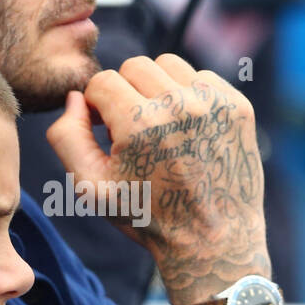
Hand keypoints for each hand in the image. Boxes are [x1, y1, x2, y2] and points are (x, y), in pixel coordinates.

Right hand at [46, 55, 267, 296]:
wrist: (212, 239)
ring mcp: (214, 104)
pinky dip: (189, 96)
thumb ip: (67, 137)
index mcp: (139, 125)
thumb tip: (76, 97)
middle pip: (135, 66)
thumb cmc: (147, 215)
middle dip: (126, 93)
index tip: (106, 131)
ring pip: (168, 65)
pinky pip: (201, 78)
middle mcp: (179, 106)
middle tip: (132, 130)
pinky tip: (187, 129)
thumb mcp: (91, 188)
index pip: (102, 81)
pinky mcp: (237, 106)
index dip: (97, 106)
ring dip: (157, 89)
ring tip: (159, 126)